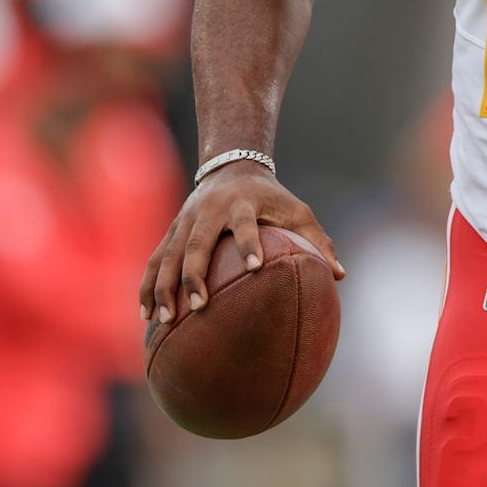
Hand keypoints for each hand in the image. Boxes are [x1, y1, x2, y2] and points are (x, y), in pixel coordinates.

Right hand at [138, 161, 344, 323]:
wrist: (232, 166)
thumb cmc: (273, 197)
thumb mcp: (298, 211)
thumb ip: (318, 241)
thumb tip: (341, 275)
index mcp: (243, 204)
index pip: (245, 224)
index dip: (249, 244)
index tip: (255, 268)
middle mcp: (209, 211)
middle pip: (197, 244)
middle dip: (194, 275)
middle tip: (197, 307)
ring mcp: (185, 221)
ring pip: (168, 254)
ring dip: (164, 286)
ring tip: (164, 320)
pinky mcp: (172, 231)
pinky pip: (154, 260)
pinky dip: (148, 285)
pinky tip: (145, 314)